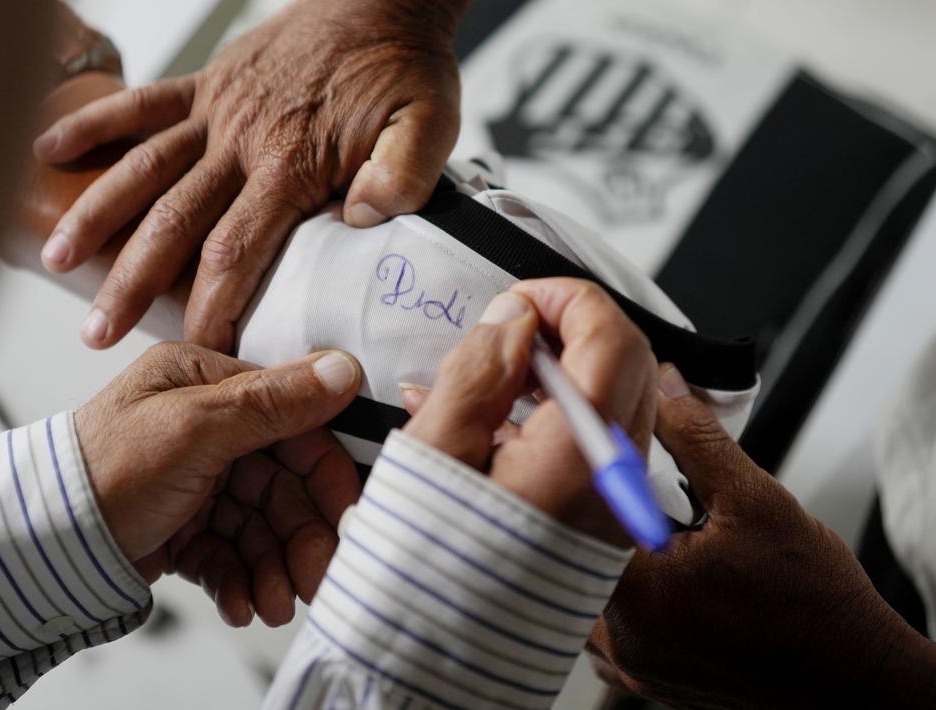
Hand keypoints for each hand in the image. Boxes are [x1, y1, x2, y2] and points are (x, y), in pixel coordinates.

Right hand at [33, 0, 465, 351]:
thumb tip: (359, 223)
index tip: (196, 353)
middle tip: (98, 334)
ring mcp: (216, 111)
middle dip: (133, 284)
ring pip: (143, 169)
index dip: (213, 308)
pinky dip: (93, 125)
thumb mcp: (431, 125)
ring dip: (97, 216)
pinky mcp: (205, 83)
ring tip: (56, 260)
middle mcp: (242, 141)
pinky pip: (140, 104)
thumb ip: (402, 176)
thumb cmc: (404, 69)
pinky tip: (48, 151)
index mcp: (291, 163)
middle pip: (174, 223)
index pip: (237, 252)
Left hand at [74, 342, 362, 626]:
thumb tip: (341, 370)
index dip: (324, 471)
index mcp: (203, 383)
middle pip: (280, 482)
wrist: (37, 545)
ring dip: (273, 567)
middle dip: (300, 535)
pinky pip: (229, 552)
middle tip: (316, 579)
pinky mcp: (182, 525)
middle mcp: (203, 427)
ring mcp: (193, 478)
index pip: (290, 422)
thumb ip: (270, 402)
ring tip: (273, 604)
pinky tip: (240, 604)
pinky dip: (240, 579)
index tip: (347, 512)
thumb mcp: (192, 428)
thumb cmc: (100, 473)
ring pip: (259, 523)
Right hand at [401, 278, 658, 546]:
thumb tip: (511, 320)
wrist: (435, 655)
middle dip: (573, 325)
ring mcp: (614, 504)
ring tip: (498, 378)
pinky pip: (602, 441)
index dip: (566, 297)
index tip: (520, 297)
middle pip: (630, 362)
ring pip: (621, 400)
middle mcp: (612, 481)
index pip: (611, 338)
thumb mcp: (434, 454)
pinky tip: (506, 420)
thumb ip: (479, 373)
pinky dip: (565, 410)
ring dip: (569, 368)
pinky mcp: (601, 521)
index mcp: (577, 457)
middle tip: (512, 329)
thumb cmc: (426, 571)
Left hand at [586, 365, 935, 706]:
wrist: (851, 672)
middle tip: (639, 497)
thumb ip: (696, 437)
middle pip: (572, 554)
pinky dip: (621, 595)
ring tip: (656, 538)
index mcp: (640, 595)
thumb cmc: (814, 601)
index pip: (577, 517)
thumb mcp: (755, 499)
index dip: (591, 477)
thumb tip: (664, 389)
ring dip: (606, 556)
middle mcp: (623, 639)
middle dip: (597, 517)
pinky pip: (605, 624)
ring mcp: (630, 664)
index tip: (609, 454)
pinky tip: (661, 575)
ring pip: (582, 589)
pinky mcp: (641, 676)